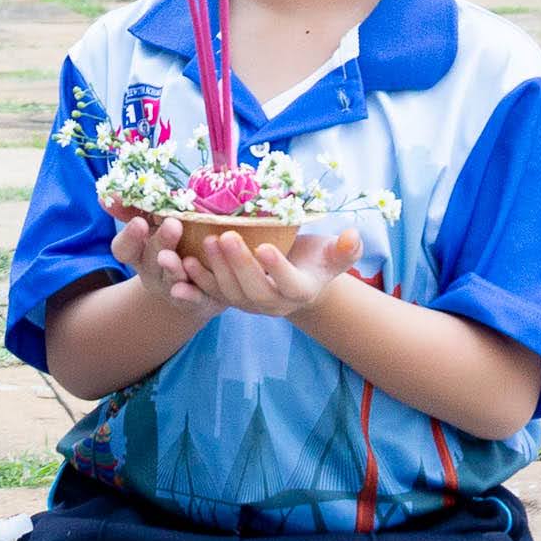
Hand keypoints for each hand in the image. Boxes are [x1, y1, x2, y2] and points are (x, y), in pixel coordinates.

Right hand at [107, 209, 201, 305]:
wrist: (198, 281)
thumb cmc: (173, 241)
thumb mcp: (154, 223)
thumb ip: (135, 208)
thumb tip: (104, 196)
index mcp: (139, 252)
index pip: (124, 248)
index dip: (130, 237)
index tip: (139, 223)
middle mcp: (153, 271)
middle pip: (152, 259)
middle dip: (161, 241)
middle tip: (173, 224)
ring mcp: (172, 287)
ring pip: (170, 279)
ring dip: (173, 268)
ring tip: (183, 257)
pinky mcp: (195, 299)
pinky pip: (192, 297)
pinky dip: (190, 293)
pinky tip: (193, 283)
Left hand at [180, 228, 362, 321]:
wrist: (298, 277)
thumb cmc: (316, 259)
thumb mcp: (333, 253)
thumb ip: (345, 249)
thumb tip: (353, 237)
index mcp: (300, 291)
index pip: (289, 283)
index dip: (278, 268)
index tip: (266, 247)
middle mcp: (274, 304)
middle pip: (255, 290)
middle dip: (239, 265)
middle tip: (226, 236)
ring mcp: (250, 305)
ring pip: (231, 293)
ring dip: (216, 269)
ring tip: (206, 241)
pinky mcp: (231, 300)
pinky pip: (213, 294)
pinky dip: (199, 280)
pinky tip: (186, 261)